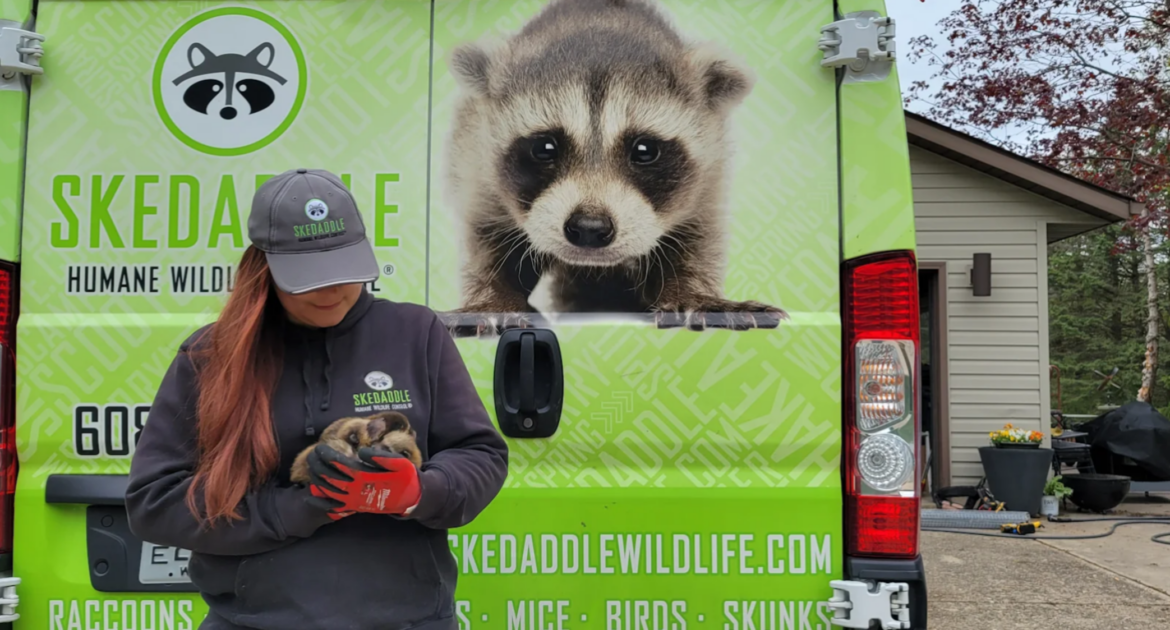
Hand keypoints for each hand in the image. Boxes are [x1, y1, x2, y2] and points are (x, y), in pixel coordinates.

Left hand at [304, 443, 420, 518]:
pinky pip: (335, 507)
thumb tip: (362, 451)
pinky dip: (322, 502)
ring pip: (329, 490)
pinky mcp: (355, 507)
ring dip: (317, 479)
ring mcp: (354, 500)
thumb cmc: (406, 477)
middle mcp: (357, 489)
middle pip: (331, 477)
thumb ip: (382, 457)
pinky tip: (310, 496)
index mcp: (367, 476)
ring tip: (310, 466)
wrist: (410, 499)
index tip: (320, 447)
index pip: (341, 465)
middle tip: (311, 454)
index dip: (328, 456)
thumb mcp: (401, 463)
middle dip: (318, 465)